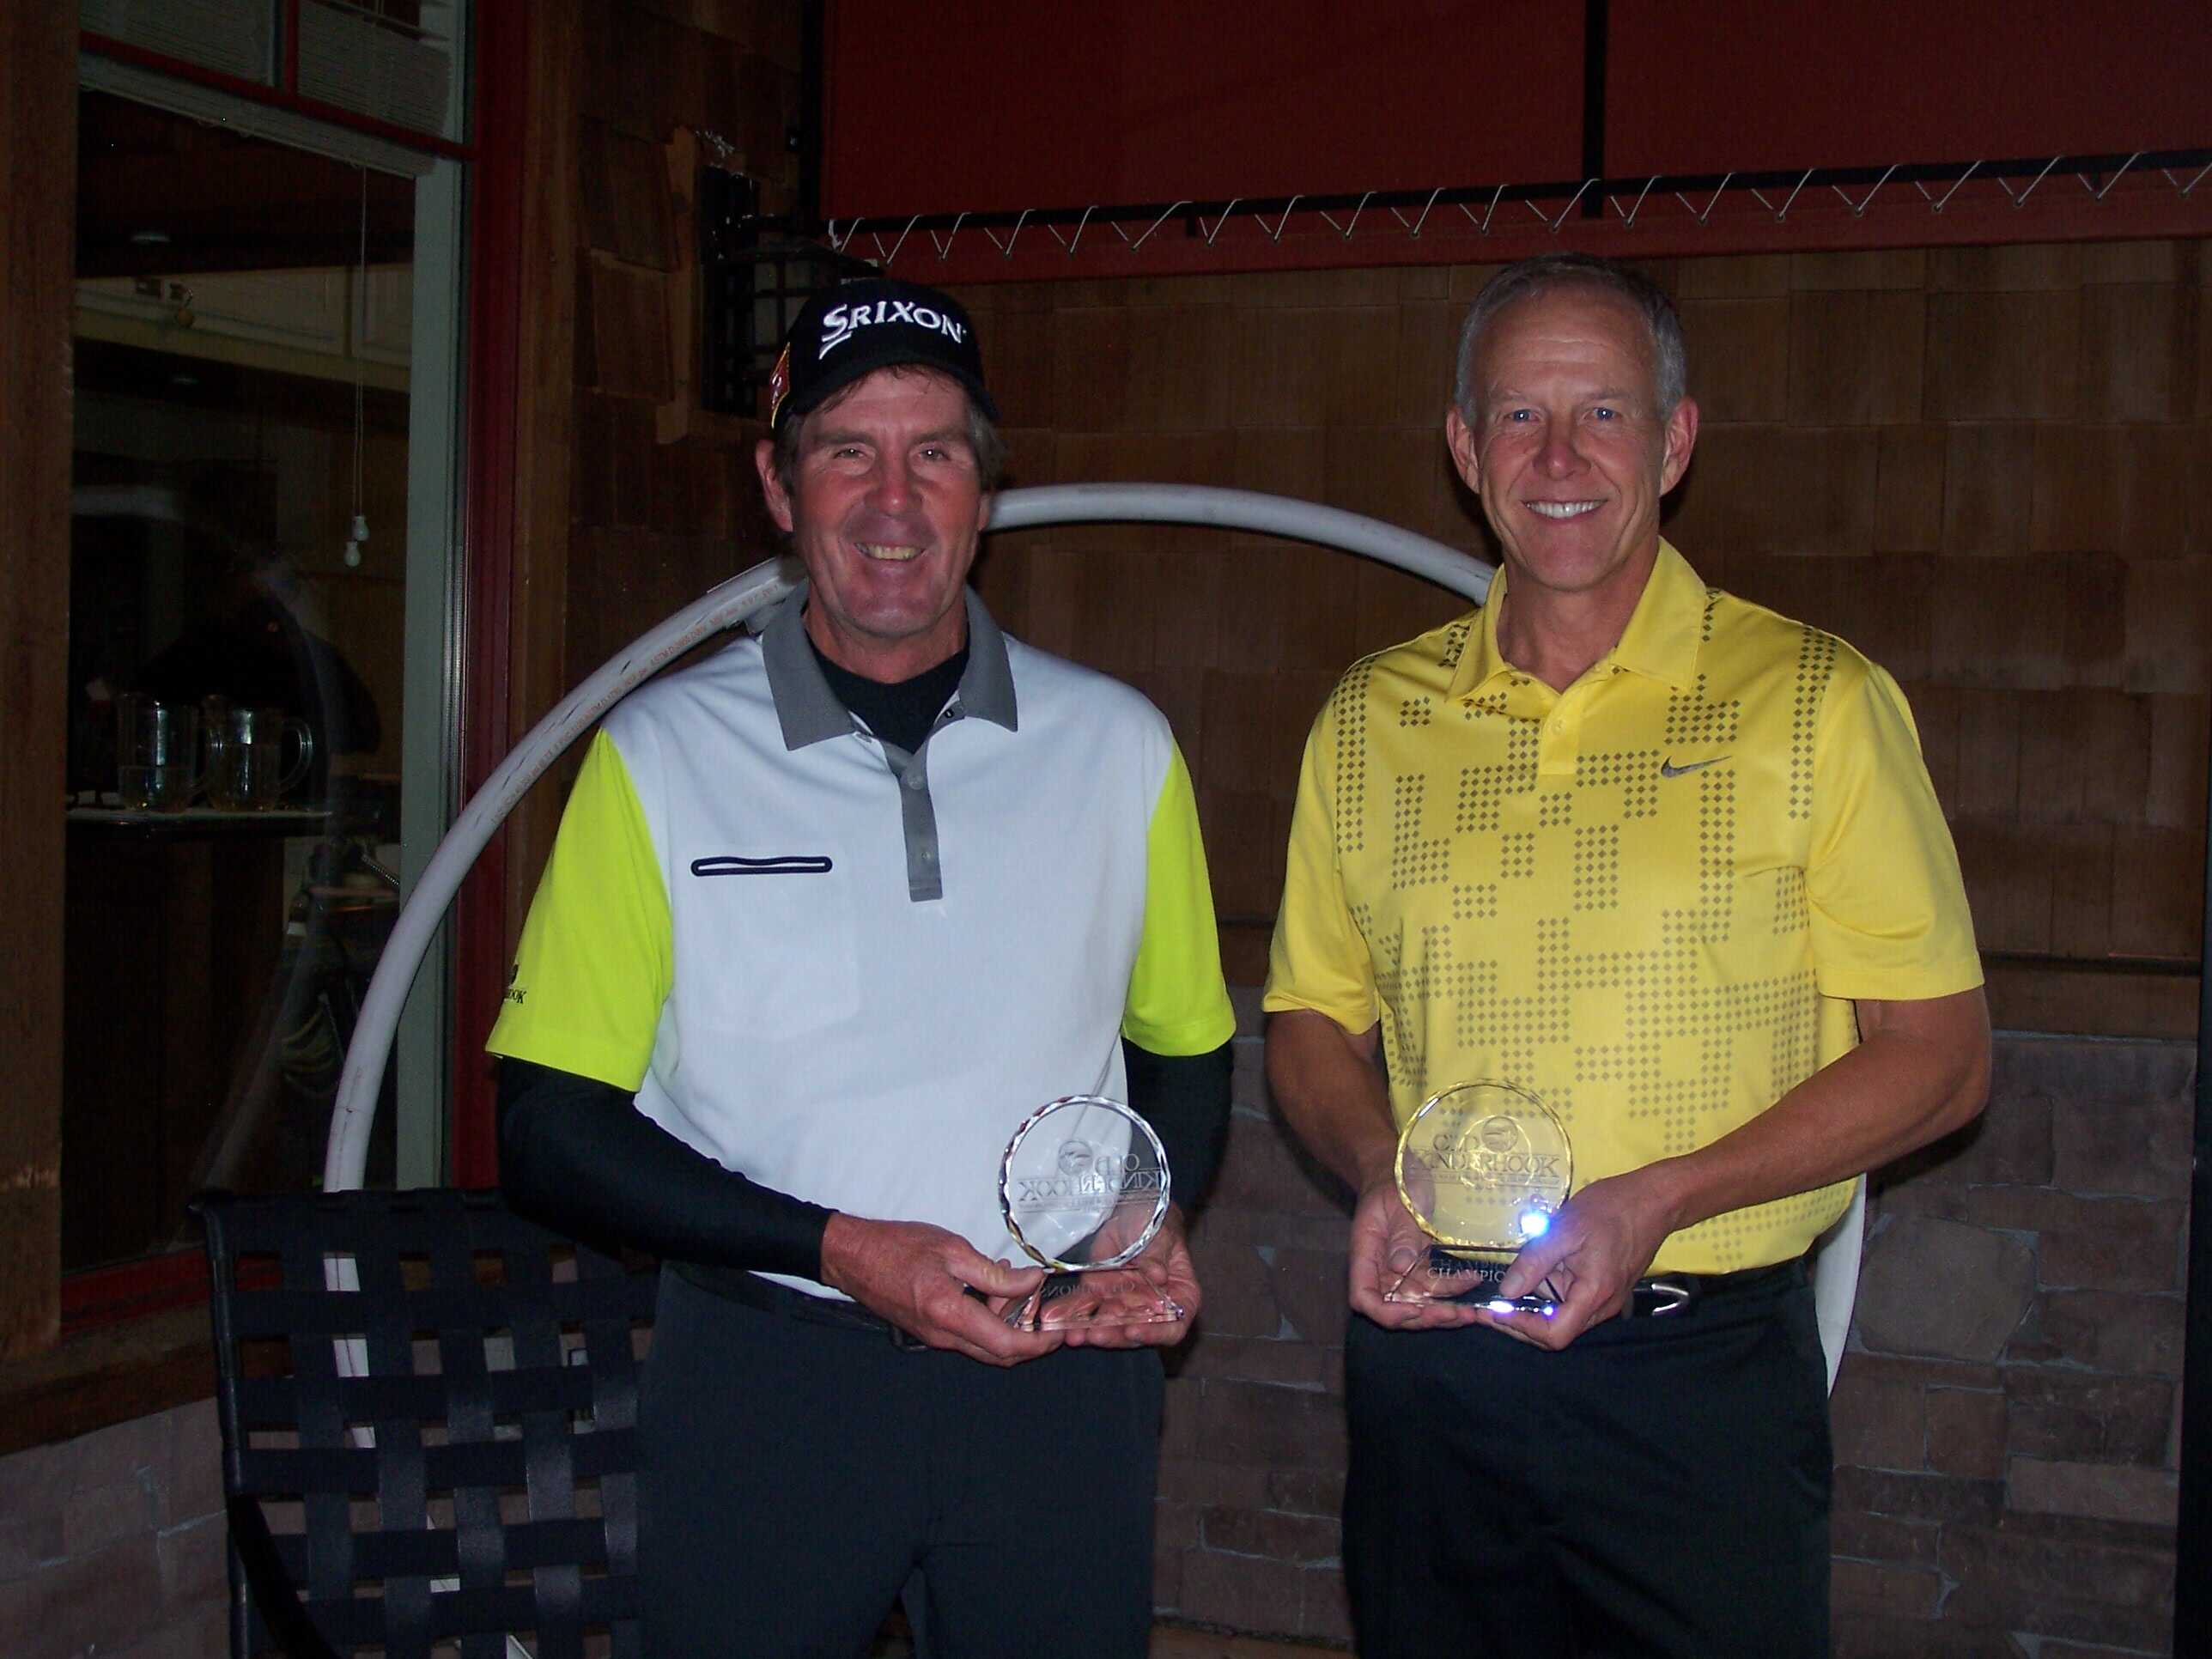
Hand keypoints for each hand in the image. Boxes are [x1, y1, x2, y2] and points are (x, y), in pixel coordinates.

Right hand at [819, 1214, 1062, 1365]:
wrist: (852, 1258)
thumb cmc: (898, 1247)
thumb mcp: (952, 1250)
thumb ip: (994, 1274)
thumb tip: (1031, 1283)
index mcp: (950, 1314)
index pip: (1006, 1344)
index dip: (1038, 1343)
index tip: (1059, 1331)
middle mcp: (944, 1336)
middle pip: (999, 1354)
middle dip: (1030, 1340)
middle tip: (1047, 1311)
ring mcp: (935, 1337)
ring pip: (985, 1346)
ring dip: (1009, 1326)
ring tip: (1017, 1286)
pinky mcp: (930, 1331)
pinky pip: (968, 1335)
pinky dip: (989, 1320)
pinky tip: (992, 1288)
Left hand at [1050, 1205, 1200, 1348]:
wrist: (1133, 1210)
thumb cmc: (1157, 1222)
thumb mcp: (1161, 1234)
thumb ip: (1158, 1256)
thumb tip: (1159, 1276)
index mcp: (1179, 1295)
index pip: (1173, 1325)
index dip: (1155, 1333)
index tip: (1134, 1331)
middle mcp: (1153, 1306)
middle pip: (1137, 1329)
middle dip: (1115, 1334)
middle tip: (1096, 1335)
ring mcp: (1125, 1302)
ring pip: (1109, 1322)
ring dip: (1091, 1329)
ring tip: (1074, 1334)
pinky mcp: (1100, 1293)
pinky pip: (1086, 1305)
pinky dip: (1071, 1312)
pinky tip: (1057, 1317)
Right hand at [1346, 1169, 1484, 1331]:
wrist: (1406, 1171)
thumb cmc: (1396, 1182)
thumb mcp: (1397, 1201)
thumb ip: (1400, 1233)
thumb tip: (1401, 1265)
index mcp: (1366, 1255)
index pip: (1364, 1298)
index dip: (1386, 1313)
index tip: (1414, 1310)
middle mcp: (1383, 1270)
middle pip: (1396, 1309)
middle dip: (1426, 1317)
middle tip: (1455, 1314)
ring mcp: (1404, 1271)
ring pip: (1421, 1303)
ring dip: (1446, 1311)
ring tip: (1472, 1310)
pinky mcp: (1423, 1267)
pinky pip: (1437, 1287)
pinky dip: (1455, 1292)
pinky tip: (1474, 1285)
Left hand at [1478, 1170, 1676, 1348]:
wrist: (1653, 1200)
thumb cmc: (1611, 1209)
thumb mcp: (1564, 1229)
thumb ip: (1534, 1262)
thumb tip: (1506, 1291)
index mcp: (1593, 1295)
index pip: (1553, 1336)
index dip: (1520, 1328)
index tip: (1493, 1311)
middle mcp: (1602, 1306)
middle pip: (1555, 1331)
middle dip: (1521, 1320)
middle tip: (1490, 1303)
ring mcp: (1607, 1299)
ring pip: (1563, 1316)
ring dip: (1534, 1306)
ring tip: (1509, 1285)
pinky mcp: (1606, 1288)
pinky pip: (1573, 1301)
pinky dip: (1550, 1294)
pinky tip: (1536, 1274)